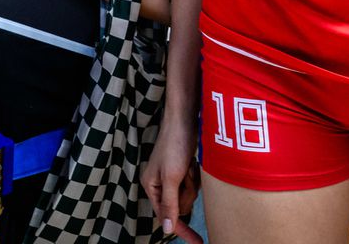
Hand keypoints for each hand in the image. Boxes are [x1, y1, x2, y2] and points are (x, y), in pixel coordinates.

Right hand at [142, 111, 203, 242]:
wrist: (185, 118)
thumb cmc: (175, 144)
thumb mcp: (172, 177)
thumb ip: (170, 204)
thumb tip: (166, 228)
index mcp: (151, 186)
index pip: (166, 216)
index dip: (181, 230)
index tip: (197, 242)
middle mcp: (160, 183)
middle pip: (180, 206)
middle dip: (187, 192)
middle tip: (186, 174)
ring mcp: (172, 176)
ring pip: (189, 195)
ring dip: (193, 183)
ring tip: (189, 166)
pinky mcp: (183, 169)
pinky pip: (194, 184)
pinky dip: (196, 176)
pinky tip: (193, 163)